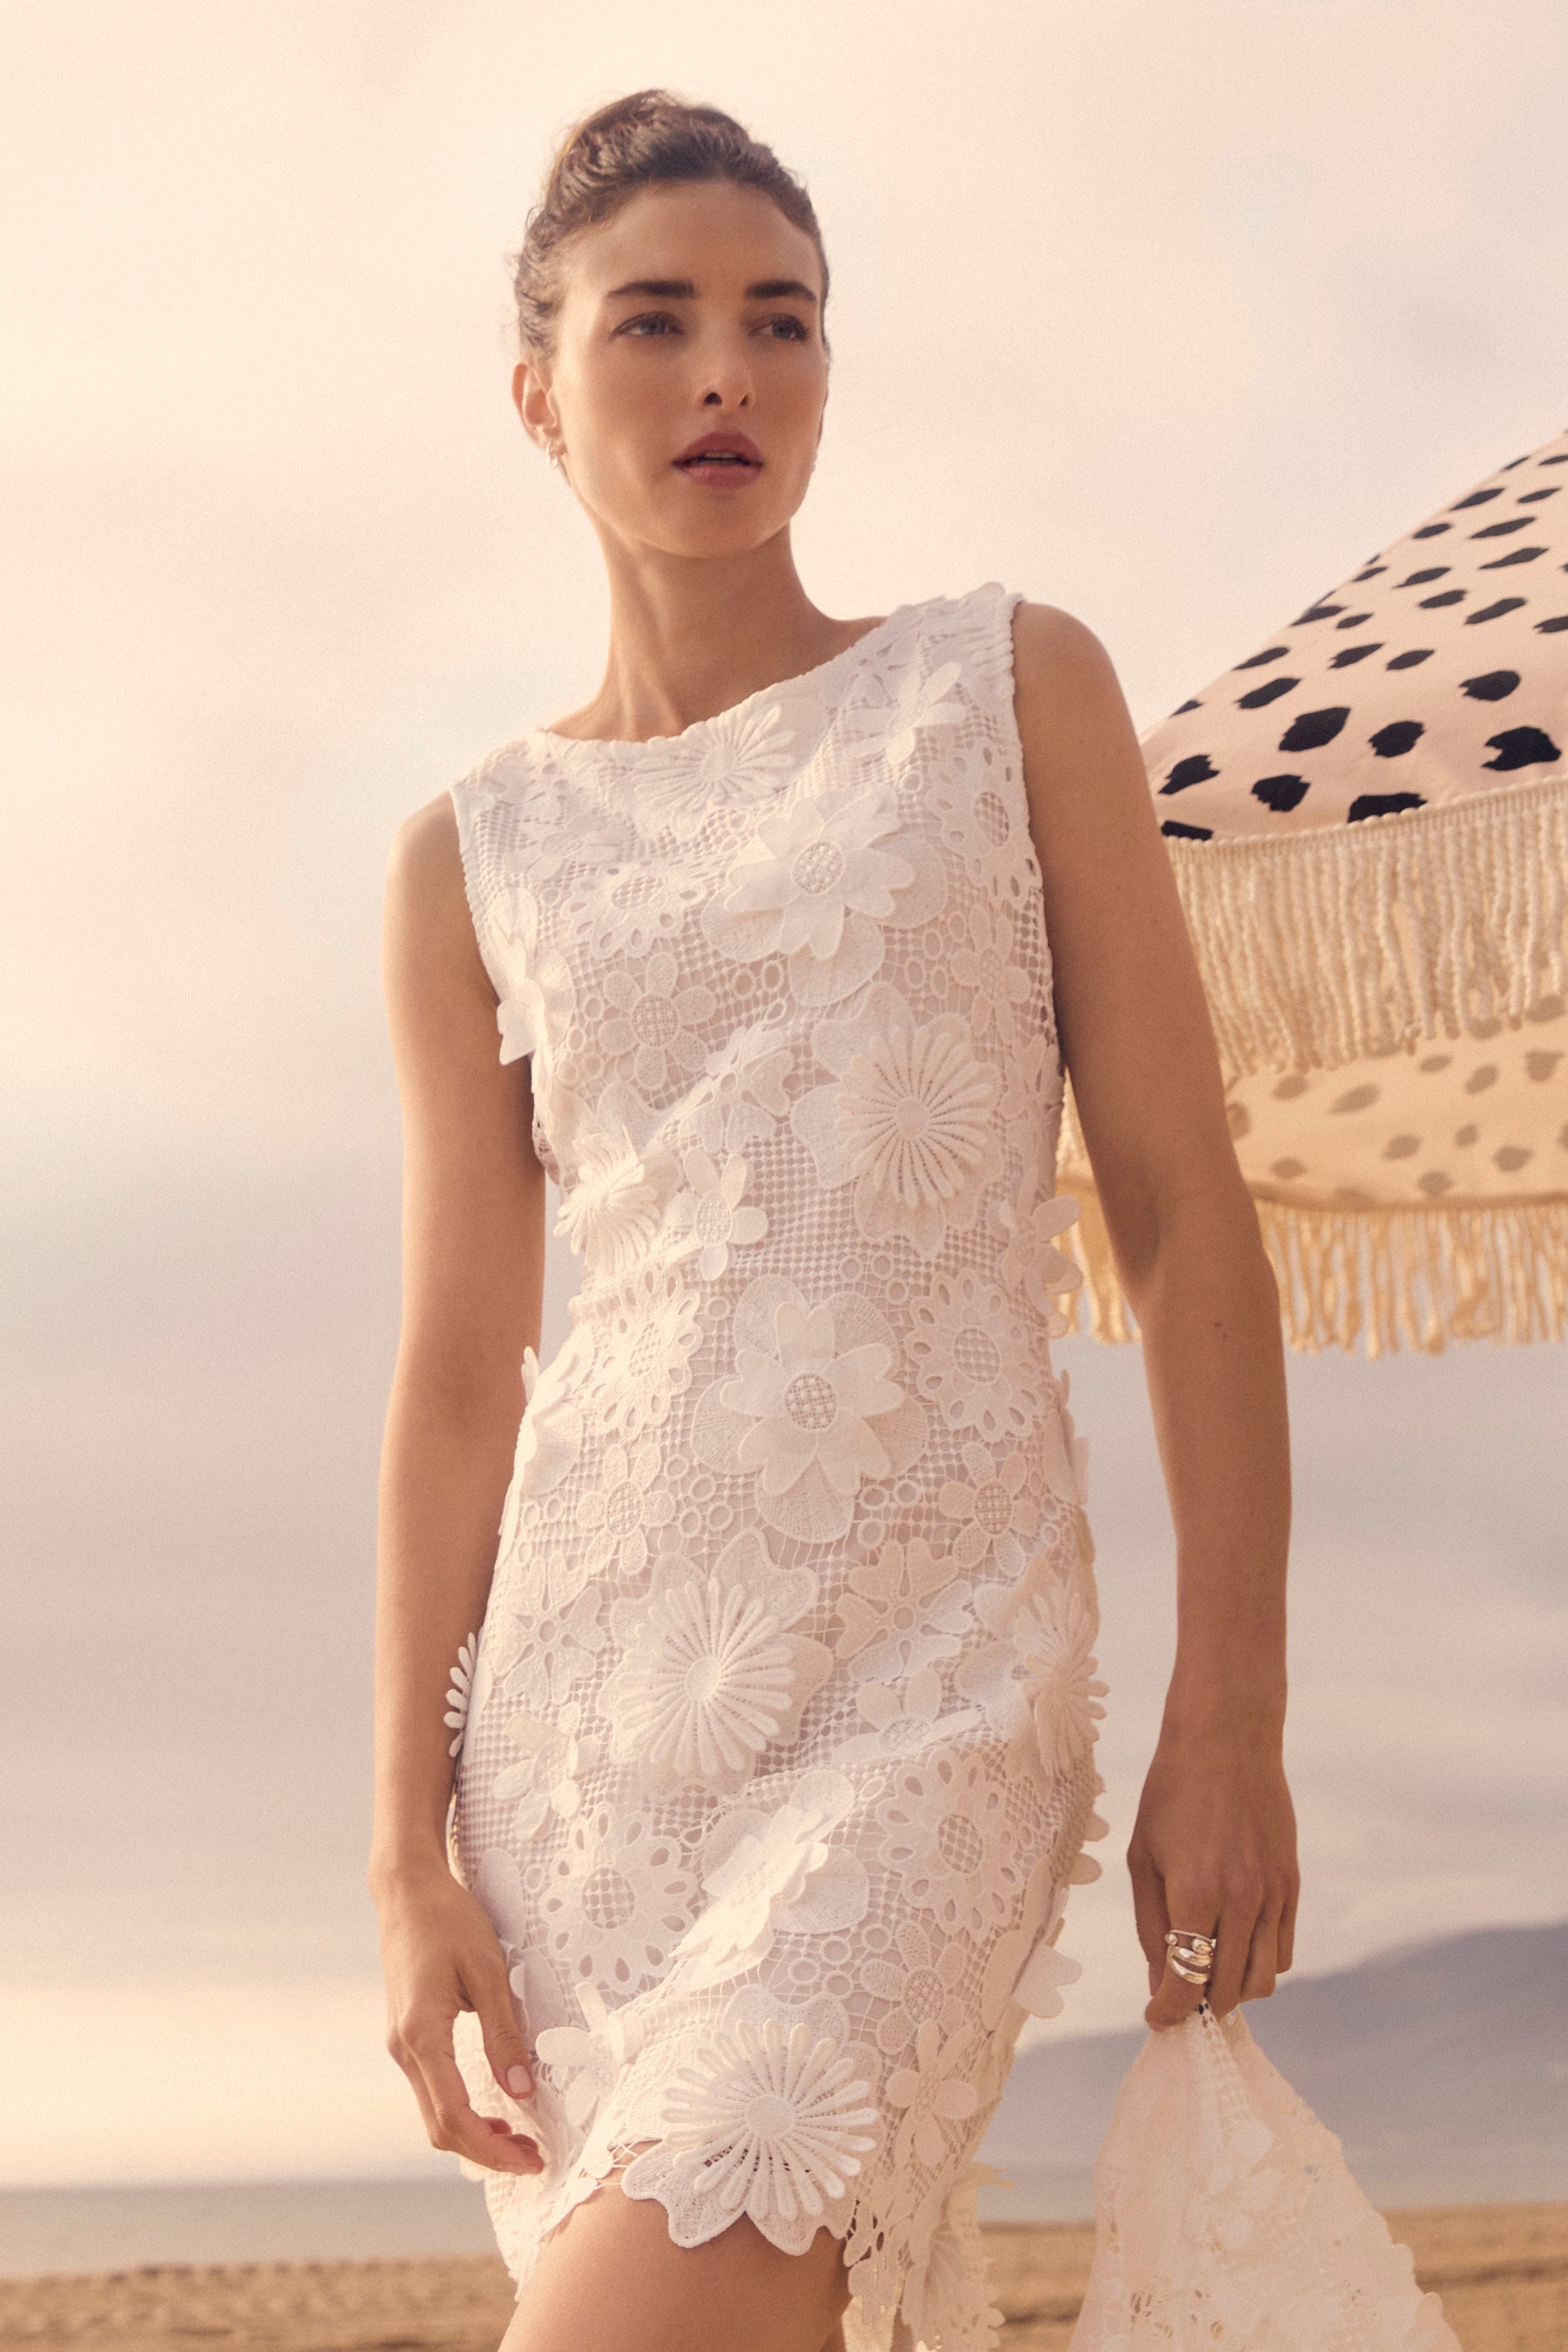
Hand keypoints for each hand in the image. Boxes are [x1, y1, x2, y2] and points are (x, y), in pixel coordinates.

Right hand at [373, 1858, 543, 2174]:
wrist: (407, 1891)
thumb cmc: (450, 1920)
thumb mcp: (488, 1971)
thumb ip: (504, 2033)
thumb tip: (523, 2092)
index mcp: (422, 2035)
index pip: (453, 2117)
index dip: (493, 2148)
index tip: (532, 2160)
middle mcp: (404, 2049)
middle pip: (439, 2128)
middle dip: (485, 2152)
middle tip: (534, 2159)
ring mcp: (400, 2045)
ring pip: (433, 2112)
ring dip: (473, 2134)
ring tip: (520, 2139)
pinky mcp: (407, 2037)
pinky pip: (432, 2090)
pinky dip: (460, 2111)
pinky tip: (493, 2109)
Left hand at [1127, 1726, 1298, 2030]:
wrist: (1227, 1741)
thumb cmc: (1172, 1795)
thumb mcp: (1144, 1859)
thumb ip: (1151, 1927)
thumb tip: (1158, 1984)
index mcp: (1195, 1893)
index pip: (1186, 1983)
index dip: (1168, 2013)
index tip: (1156, 2021)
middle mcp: (1242, 1901)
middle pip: (1228, 1991)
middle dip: (1199, 2006)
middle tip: (1177, 1998)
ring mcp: (1274, 1895)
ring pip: (1264, 1980)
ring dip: (1233, 1991)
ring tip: (1206, 1975)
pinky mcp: (1293, 1886)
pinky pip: (1283, 1952)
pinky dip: (1259, 1965)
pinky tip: (1233, 1948)